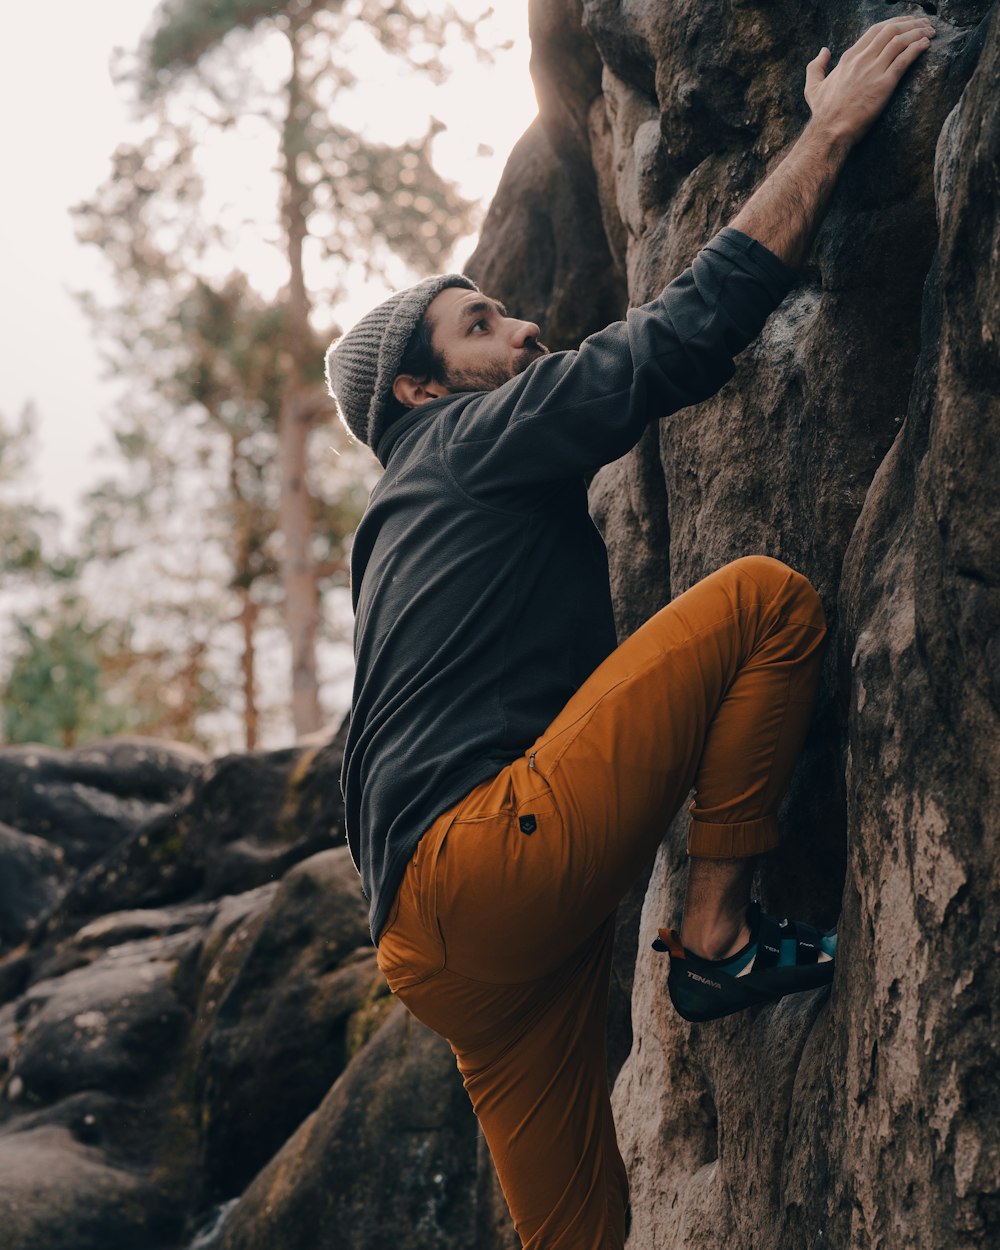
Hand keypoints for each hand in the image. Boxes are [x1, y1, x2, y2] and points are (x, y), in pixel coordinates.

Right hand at [804, 16, 934, 146]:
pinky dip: (917, 48)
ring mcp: (873, 70)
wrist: (830, 132)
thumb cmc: (822, 113)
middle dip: (911, 23)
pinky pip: (905, 59)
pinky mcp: (884, 84)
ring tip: (930, 31)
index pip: (875, 30)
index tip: (906, 21)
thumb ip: (816, 67)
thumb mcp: (813, 88)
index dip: (894, 22)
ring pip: (900, 41)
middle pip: (891, 30)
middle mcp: (862, 59)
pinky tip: (926, 44)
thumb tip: (823, 51)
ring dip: (918, 32)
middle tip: (924, 23)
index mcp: (849, 57)